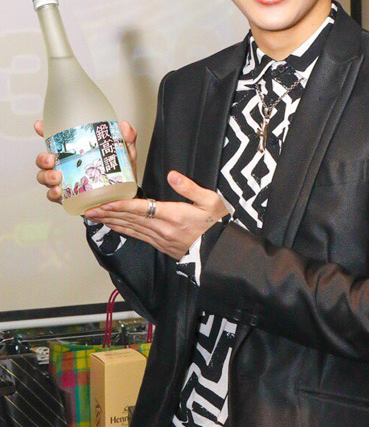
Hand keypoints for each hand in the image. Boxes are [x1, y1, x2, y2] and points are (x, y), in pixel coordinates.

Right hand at [34, 119, 137, 203]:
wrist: (125, 198)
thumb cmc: (121, 174)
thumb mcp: (126, 154)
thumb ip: (127, 139)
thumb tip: (125, 126)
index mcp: (76, 152)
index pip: (56, 140)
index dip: (44, 132)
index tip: (39, 126)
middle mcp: (66, 165)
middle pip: (44, 160)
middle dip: (42, 159)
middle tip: (51, 159)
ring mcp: (65, 182)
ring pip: (45, 177)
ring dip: (46, 176)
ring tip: (57, 177)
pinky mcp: (67, 197)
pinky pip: (53, 195)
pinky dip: (52, 193)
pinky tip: (58, 192)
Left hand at [84, 171, 227, 259]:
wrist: (223, 253)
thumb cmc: (218, 225)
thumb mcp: (211, 201)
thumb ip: (190, 187)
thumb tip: (172, 174)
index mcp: (173, 216)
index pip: (140, 209)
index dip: (119, 206)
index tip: (103, 203)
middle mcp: (163, 230)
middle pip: (129, 220)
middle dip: (107, 214)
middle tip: (88, 210)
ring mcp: (161, 240)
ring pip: (131, 230)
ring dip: (112, 223)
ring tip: (96, 217)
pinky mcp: (162, 246)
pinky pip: (138, 237)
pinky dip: (124, 231)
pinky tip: (115, 227)